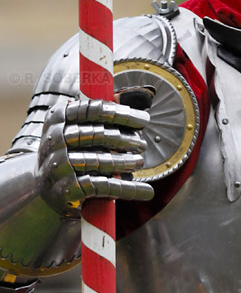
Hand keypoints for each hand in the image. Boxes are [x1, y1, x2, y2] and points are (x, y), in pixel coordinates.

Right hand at [37, 98, 153, 214]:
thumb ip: (102, 114)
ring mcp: (59, 165)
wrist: (43, 188)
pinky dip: (128, 188)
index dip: (122, 114)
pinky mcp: (67, 189)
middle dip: (126, 139)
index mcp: (57, 117)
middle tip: (142, 144)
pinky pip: (104, 186)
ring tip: (140, 162)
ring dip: (126, 162)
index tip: (144, 120)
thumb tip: (142, 100)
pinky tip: (146, 191)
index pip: (94, 110)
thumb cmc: (69, 151)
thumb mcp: (76, 128)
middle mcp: (54, 139)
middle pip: (99, 135)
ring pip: (101, 161)